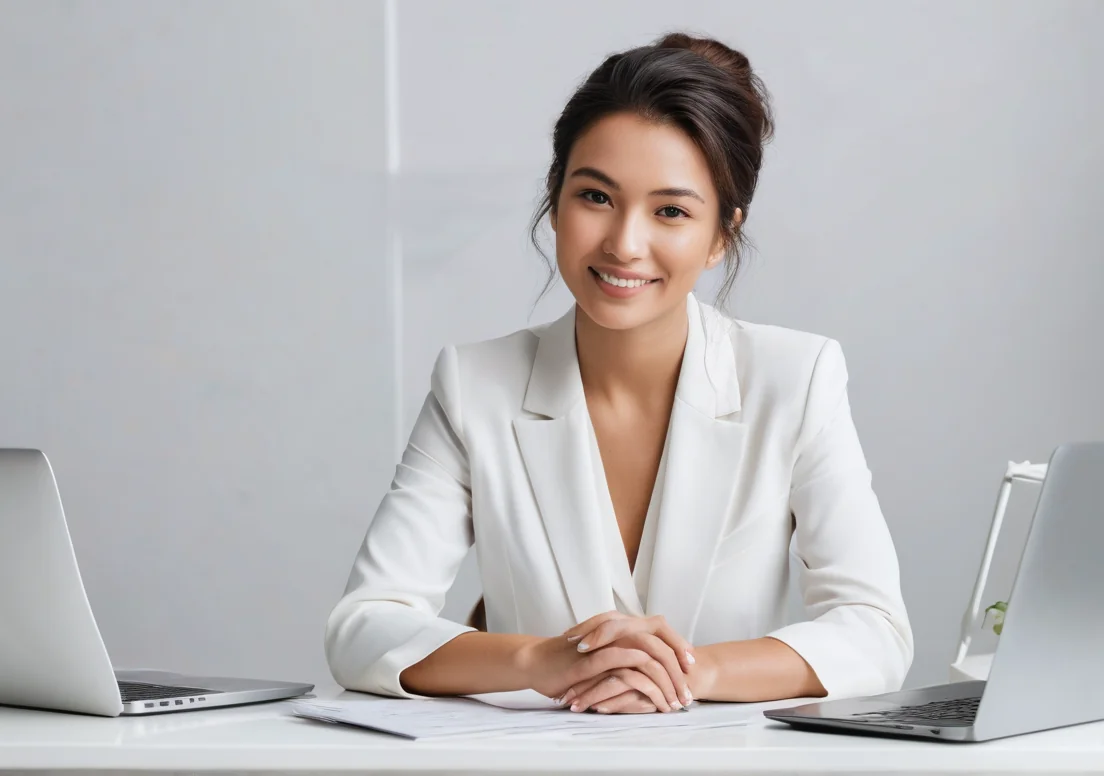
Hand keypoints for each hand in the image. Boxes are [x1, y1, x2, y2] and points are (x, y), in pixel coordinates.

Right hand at [513, 625, 686, 712]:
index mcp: (620, 624)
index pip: (659, 626)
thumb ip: (626, 655)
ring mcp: (603, 639)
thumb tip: (655, 668)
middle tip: (687, 692)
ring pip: (646, 649)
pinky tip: (653, 693)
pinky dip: (640, 674)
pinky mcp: (591, 656)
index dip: (678, 645)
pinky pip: (622, 659)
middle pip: (658, 637)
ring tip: (674, 701)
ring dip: (664, 676)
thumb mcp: (604, 655)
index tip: (690, 667)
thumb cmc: (570, 663)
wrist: (538, 662)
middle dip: (678, 666)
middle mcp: (615, 626)